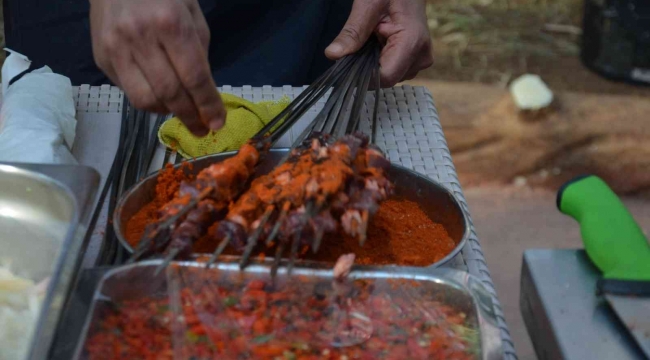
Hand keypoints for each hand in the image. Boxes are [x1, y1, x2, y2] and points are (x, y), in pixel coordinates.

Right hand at [89, 0, 224, 135]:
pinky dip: (148, 100)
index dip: (208, 105)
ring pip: (144, 100)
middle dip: (190, 117)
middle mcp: (139, 37)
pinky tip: (159, 95)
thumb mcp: (192, 14)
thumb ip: (199, 54)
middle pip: (169, 93)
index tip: (217, 123)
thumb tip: (204, 94)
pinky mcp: (101, 58)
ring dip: (167, 112)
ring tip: (180, 111)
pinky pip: (128, 92)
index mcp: (169, 23)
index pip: (194, 77)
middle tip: (202, 128)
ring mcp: (115, 49)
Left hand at [325, 0, 433, 86]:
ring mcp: (421, 61)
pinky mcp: (417, 61)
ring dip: (375, 64)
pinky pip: (395, 71)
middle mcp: (421, 57)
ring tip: (374, 40)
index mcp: (412, 42)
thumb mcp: (368, 5)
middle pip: (387, 79)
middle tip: (362, 43)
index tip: (349, 61)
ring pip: (390, 78)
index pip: (386, 77)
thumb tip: (332, 55)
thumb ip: (352, 32)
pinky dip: (382, 62)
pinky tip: (380, 44)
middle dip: (368, 67)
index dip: (364, 75)